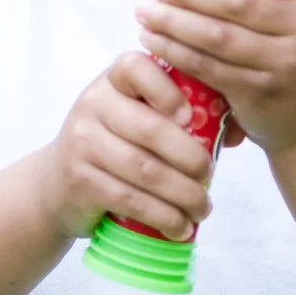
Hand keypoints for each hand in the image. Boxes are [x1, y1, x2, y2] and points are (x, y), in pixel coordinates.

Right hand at [39, 52, 215, 243]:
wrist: (56, 184)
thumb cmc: (116, 145)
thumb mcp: (137, 117)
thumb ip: (183, 113)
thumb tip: (238, 131)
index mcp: (113, 81)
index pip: (136, 67)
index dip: (166, 89)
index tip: (190, 117)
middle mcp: (93, 105)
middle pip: (150, 129)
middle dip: (190, 157)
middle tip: (210, 176)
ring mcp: (82, 143)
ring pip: (144, 170)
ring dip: (183, 194)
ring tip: (203, 208)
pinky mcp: (79, 181)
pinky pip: (130, 199)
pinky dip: (163, 216)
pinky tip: (181, 227)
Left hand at [134, 0, 295, 153]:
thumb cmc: (288, 52)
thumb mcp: (289, 17)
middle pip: (238, 3)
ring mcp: (282, 64)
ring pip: (218, 37)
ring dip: (174, 22)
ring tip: (145, 12)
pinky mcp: (258, 93)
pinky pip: (209, 67)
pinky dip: (176, 52)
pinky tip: (154, 41)